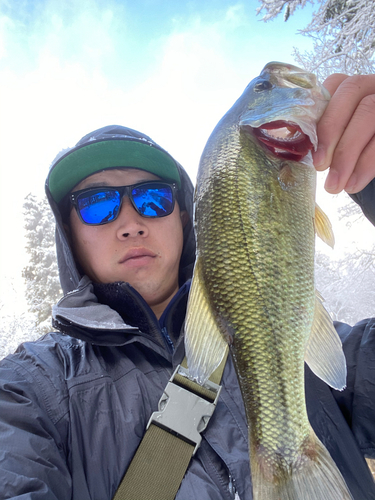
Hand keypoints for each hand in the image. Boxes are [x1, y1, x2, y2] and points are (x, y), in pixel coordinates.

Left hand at [313, 73, 374, 193]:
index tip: (310, 149)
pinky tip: (355, 183)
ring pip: (370, 116)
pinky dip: (368, 163)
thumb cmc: (351, 145)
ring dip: (349, 154)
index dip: (320, 118)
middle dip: (332, 135)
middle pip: (353, 98)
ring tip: (336, 185)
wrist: (373, 159)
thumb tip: (293, 148)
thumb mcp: (336, 135)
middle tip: (320, 167)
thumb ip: (318, 134)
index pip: (333, 88)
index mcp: (350, 85)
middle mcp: (373, 85)